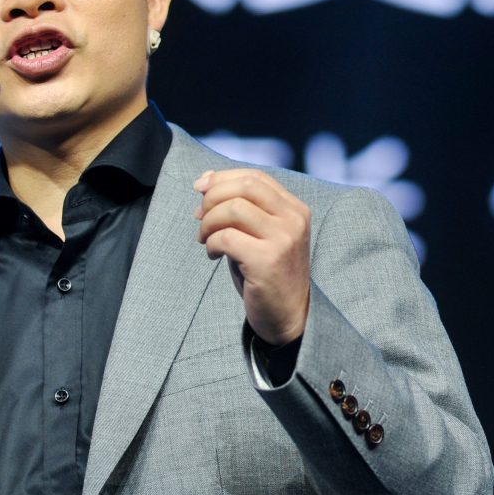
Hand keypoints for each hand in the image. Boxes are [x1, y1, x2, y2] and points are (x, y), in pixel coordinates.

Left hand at [193, 168, 311, 344]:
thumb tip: (205, 180)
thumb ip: (240, 207)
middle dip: (213, 197)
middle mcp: (293, 219)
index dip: (222, 178)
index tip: (199, 188)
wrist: (289, 317)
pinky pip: (227, 237)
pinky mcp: (268, 260)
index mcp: (295, 209)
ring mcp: (283, 239)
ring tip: (205, 239)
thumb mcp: (259, 234)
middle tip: (199, 216)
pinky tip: (213, 255)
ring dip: (209, 222)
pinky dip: (212, 244)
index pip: (255, 177)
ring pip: (233, 209)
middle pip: (245, 186)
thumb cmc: (268, 274)